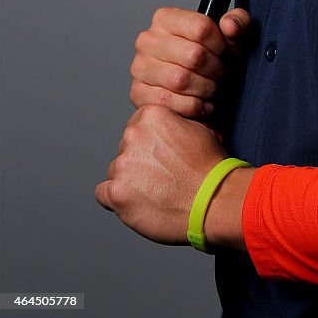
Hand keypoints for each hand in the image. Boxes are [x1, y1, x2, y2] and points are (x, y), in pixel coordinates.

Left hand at [95, 105, 225, 243]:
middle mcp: (133, 135)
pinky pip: (103, 194)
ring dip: (130, 181)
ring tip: (155, 192)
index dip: (150, 143)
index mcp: (151, 115)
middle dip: (139, 161)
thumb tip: (163, 130)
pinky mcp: (117, 193)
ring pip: (116, 171)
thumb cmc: (209, 168)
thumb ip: (171, 125)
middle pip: (125, 149)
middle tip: (161, 175)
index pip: (136, 127)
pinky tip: (137, 202)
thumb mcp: (197, 128)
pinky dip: (117, 200)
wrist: (214, 200)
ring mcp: (123, 164)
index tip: (160, 155)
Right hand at [130, 7, 251, 117]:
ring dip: (205, 89)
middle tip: (219, 73)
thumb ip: (238, 22)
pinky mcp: (138, 93)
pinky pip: (169, 103)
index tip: (224, 52)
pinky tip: (200, 102)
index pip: (201, 28)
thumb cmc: (212, 57)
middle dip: (215, 69)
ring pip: (181, 81)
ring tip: (210, 87)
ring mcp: (140, 67)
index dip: (221, 44)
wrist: (194, 84)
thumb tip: (229, 26)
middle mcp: (148, 39)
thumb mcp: (230, 35)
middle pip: (194, 55)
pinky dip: (192, 106)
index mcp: (166, 18)